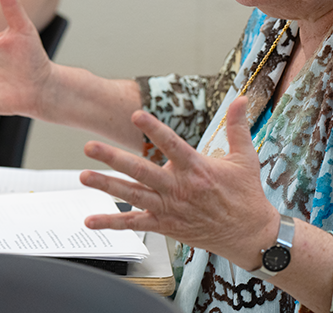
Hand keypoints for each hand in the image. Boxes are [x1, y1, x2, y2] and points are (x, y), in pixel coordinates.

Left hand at [80, 96, 279, 269]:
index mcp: (197, 169)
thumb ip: (238, 126)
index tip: (135, 115)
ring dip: (106, 186)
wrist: (248, 234)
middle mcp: (179, 188)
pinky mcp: (165, 226)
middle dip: (113, 158)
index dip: (153, 129)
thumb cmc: (246, 195)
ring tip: (83, 176)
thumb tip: (241, 98)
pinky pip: (135, 224)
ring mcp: (170, 208)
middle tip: (90, 147)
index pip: (171, 144)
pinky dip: (112, 224)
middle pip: (141, 170)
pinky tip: (91, 221)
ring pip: (132, 195)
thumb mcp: (245, 157)